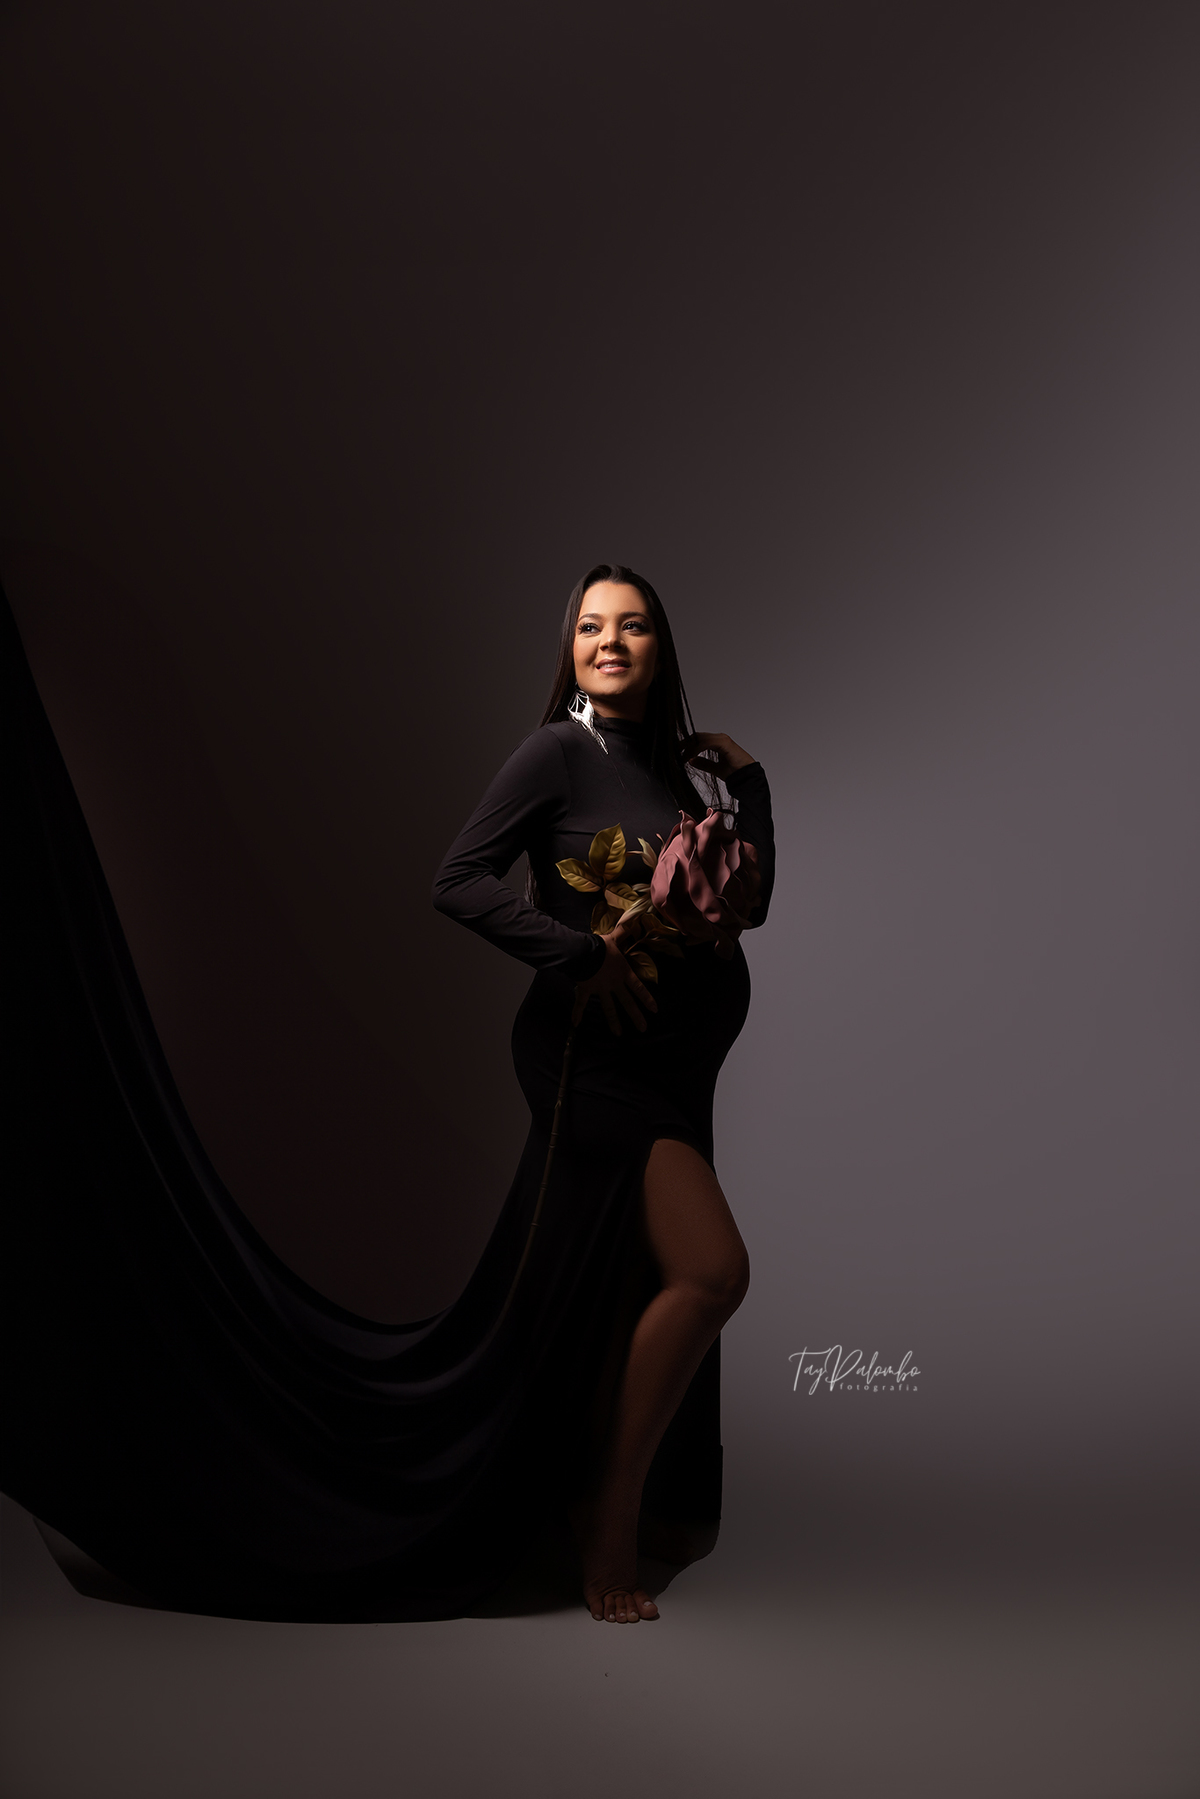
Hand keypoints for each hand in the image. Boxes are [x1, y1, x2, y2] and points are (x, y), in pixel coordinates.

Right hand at [571, 919, 657, 1034]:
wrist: (583, 952)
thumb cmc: (600, 946)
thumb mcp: (614, 939)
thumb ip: (623, 932)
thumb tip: (634, 919)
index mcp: (623, 972)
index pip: (638, 988)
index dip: (647, 999)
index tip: (654, 1010)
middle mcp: (614, 984)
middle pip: (627, 1002)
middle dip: (636, 1016)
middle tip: (643, 1029)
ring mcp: (600, 989)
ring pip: (609, 1008)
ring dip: (614, 1021)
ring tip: (619, 1034)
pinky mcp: (586, 990)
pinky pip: (582, 1003)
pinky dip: (578, 1013)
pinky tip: (576, 1024)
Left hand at [682, 731, 755, 779]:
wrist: (747, 777)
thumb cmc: (735, 772)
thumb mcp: (715, 768)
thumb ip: (703, 763)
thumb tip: (690, 760)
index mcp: (717, 742)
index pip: (698, 739)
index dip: (686, 745)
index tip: (677, 753)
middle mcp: (719, 738)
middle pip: (697, 736)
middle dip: (684, 744)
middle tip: (675, 753)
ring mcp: (722, 739)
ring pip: (700, 738)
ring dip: (688, 747)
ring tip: (681, 757)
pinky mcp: (724, 743)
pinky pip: (706, 743)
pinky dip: (696, 749)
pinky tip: (690, 757)